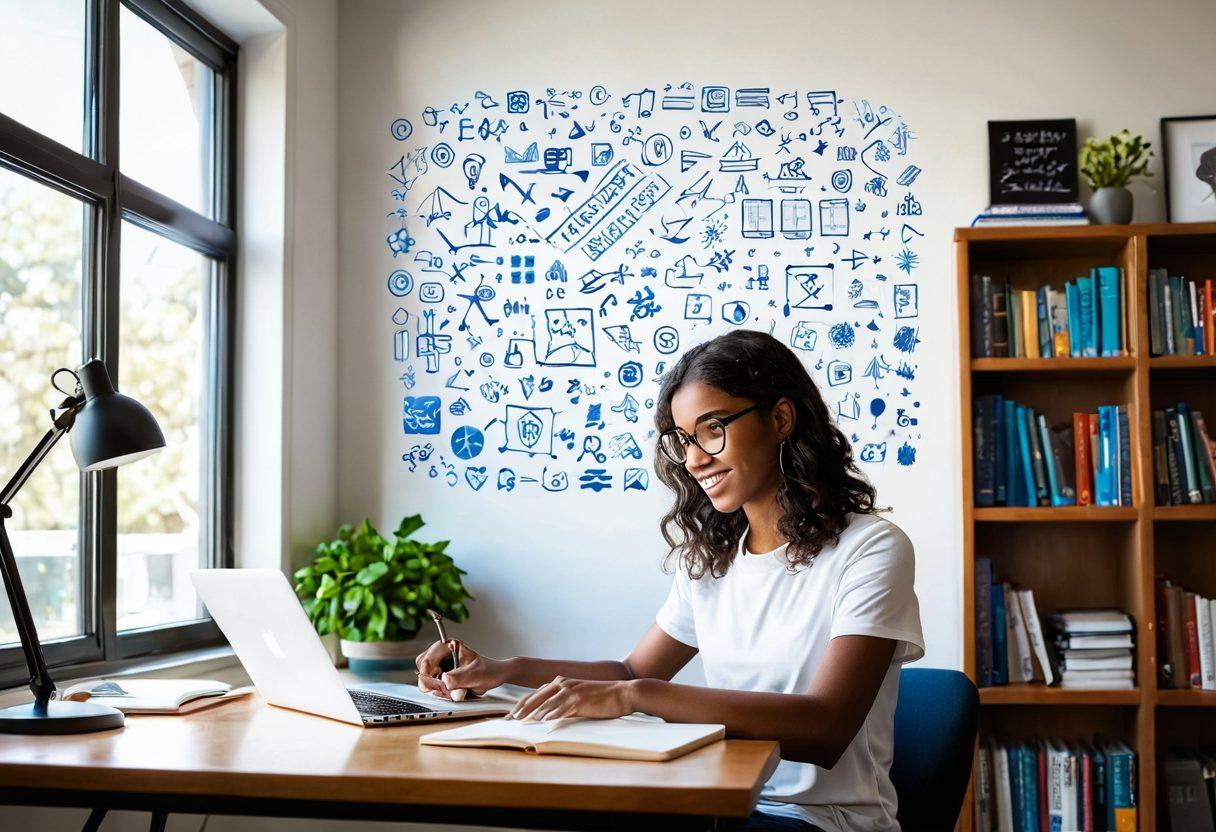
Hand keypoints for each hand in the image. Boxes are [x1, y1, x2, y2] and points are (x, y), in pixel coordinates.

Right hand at [415, 639, 506, 700]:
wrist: (495, 677)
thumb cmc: (489, 670)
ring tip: (456, 690)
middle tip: (445, 689)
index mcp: (449, 646)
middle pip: (422, 668)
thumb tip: (444, 681)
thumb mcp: (476, 674)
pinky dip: (440, 692)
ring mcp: (441, 665)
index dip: (428, 672)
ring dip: (438, 688)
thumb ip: (459, 678)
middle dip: (432, 682)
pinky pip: (432, 685)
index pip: (426, 658)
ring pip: (426, 678)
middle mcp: (442, 654)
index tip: (437, 682)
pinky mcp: (441, 676)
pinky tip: (454, 691)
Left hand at [509, 676, 635, 721]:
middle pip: (536, 697)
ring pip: (546, 702)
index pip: (535, 694)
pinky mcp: (580, 700)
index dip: (522, 704)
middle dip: (521, 709)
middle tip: (509, 720)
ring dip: (532, 713)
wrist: (622, 693)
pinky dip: (552, 714)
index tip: (511, 715)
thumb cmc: (601, 697)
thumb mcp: (578, 696)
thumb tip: (548, 715)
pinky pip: (562, 708)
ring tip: (521, 722)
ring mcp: (571, 692)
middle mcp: (563, 684)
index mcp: (561, 683)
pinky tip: (543, 721)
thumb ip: (563, 702)